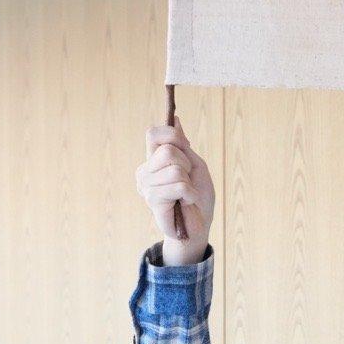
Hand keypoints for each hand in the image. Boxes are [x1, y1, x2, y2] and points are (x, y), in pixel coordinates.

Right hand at [135, 114, 215, 247]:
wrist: (198, 226)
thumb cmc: (197, 196)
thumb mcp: (195, 164)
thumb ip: (182, 144)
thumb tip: (175, 118)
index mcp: (153, 160)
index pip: (154, 133)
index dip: (172, 136)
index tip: (185, 149)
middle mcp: (144, 171)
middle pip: (168, 150)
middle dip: (187, 164)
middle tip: (187, 180)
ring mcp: (146, 186)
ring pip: (176, 169)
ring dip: (189, 182)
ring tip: (186, 194)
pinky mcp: (153, 200)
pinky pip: (179, 186)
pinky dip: (190, 194)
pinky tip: (186, 203)